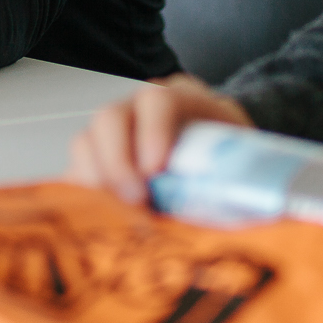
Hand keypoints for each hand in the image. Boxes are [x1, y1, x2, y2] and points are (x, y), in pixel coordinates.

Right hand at [66, 75, 253, 205]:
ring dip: (96, 183)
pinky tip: (98, 224)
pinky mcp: (96, 164)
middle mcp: (139, 108)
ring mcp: (113, 134)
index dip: (153, 132)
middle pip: (111, 118)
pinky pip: (75, 174)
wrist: (223, 161)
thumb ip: (238, 176)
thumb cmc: (231, 160)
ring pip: (86, 144)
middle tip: (134, 201)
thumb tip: (247, 209)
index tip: (156, 169)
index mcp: (181, 98)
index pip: (159, 100)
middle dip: (117, 162)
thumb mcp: (244, 160)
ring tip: (115, 218)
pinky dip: (81, 199)